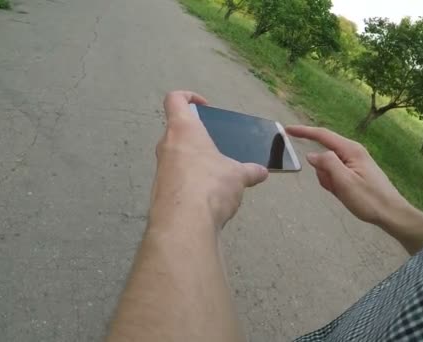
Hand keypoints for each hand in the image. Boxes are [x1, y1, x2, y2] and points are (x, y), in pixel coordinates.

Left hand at [151, 91, 268, 228]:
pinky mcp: (160, 192)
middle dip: (197, 137)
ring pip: (177, 157)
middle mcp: (167, 146)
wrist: (184, 223)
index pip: (175, 100)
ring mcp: (161, 170)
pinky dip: (191, 183)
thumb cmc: (210, 185)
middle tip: (216, 147)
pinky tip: (209, 196)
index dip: (188, 97)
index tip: (205, 106)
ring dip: (194, 162)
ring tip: (217, 175)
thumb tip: (262, 172)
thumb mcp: (238, 176)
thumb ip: (249, 171)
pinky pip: (177, 179)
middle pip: (178, 132)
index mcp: (183, 130)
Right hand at [285, 125, 410, 228]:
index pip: (322, 135)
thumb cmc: (369, 199)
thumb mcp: (344, 182)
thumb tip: (311, 155)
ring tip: (343, 193)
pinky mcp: (355, 173)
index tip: (287, 130)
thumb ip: (327, 164)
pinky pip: (335, 176)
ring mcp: (354, 163)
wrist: (391, 214)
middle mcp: (352, 152)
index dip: (304, 132)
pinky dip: (335, 185)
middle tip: (335, 188)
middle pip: (324, 156)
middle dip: (323, 172)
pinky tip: (345, 194)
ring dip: (329, 181)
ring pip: (328, 168)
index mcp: (351, 150)